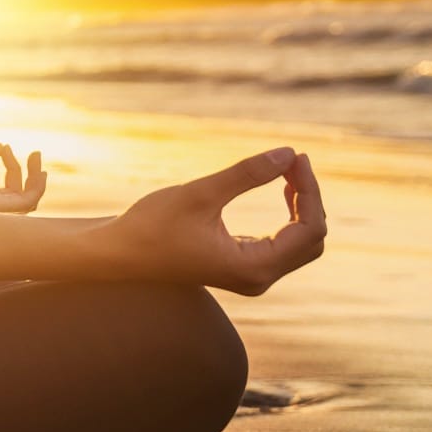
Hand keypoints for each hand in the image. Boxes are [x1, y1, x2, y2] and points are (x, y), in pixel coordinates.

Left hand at [0, 143, 45, 211]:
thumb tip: (1, 146)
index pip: (9, 190)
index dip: (13, 168)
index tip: (5, 148)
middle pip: (24, 199)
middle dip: (34, 177)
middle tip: (36, 154)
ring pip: (29, 203)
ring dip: (38, 181)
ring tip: (37, 158)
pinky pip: (25, 203)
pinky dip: (34, 186)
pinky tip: (34, 168)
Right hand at [88, 148, 326, 294]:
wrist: (119, 253)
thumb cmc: (152, 225)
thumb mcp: (200, 194)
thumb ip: (246, 174)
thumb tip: (289, 153)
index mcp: (253, 267)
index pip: (308, 229)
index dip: (310, 190)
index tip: (296, 157)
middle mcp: (258, 278)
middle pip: (312, 239)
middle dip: (309, 198)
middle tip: (293, 161)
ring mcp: (251, 277)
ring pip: (301, 243)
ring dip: (301, 206)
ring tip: (288, 170)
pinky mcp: (242, 268)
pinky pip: (284, 245)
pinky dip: (289, 216)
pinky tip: (281, 190)